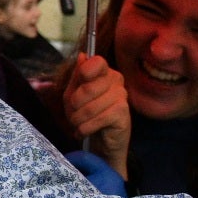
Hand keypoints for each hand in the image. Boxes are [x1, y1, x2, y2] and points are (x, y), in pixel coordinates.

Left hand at [61, 54, 130, 178]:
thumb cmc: (86, 115)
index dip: (85, 72)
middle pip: (87, 87)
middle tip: (73, 114)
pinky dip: (85, 128)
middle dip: (74, 105)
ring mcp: (122, 96)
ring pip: (90, 106)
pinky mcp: (123, 113)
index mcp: (104, 72)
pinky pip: (98, 119)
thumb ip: (77, 76)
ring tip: (78, 124)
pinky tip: (84, 131)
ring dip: (78, 119)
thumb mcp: (74, 95)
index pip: (97, 61)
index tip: (80, 83)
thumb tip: (82, 56)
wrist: (100, 142)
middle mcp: (116, 81)